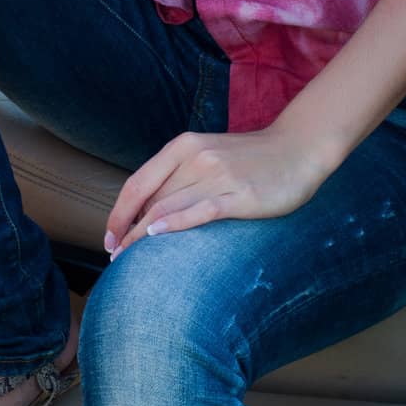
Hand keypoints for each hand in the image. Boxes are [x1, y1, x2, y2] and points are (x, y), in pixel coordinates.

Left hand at [103, 126, 338, 258]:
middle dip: (127, 231)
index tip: (109, 238)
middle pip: (149, 200)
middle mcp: (196, 158)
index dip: (118, 212)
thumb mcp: (207, 155)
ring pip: (167, 208)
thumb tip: (148, 211)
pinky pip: (200, 212)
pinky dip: (174, 225)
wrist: (297, 149)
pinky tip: (156, 237)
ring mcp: (218, 176)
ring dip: (142, 236)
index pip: (138, 183)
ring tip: (129, 259)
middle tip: (115, 257)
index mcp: (183, 146)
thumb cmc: (250, 158)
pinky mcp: (240, 195)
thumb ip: (179, 176)